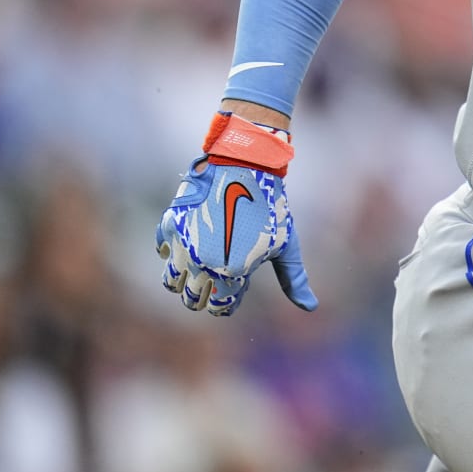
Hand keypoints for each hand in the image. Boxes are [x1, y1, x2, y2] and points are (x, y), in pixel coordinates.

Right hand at [156, 113, 316, 315]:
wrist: (246, 164)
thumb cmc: (271, 206)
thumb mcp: (286, 245)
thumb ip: (294, 279)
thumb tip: (310, 307)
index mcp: (231, 273)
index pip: (220, 307)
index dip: (229, 300)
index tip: (237, 285)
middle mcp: (202, 264)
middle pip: (192, 300)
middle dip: (205, 295)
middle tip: (218, 277)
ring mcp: (183, 245)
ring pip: (171, 283)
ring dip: (185, 279)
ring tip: (203, 264)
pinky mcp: (170, 226)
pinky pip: (162, 251)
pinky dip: (172, 252)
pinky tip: (192, 242)